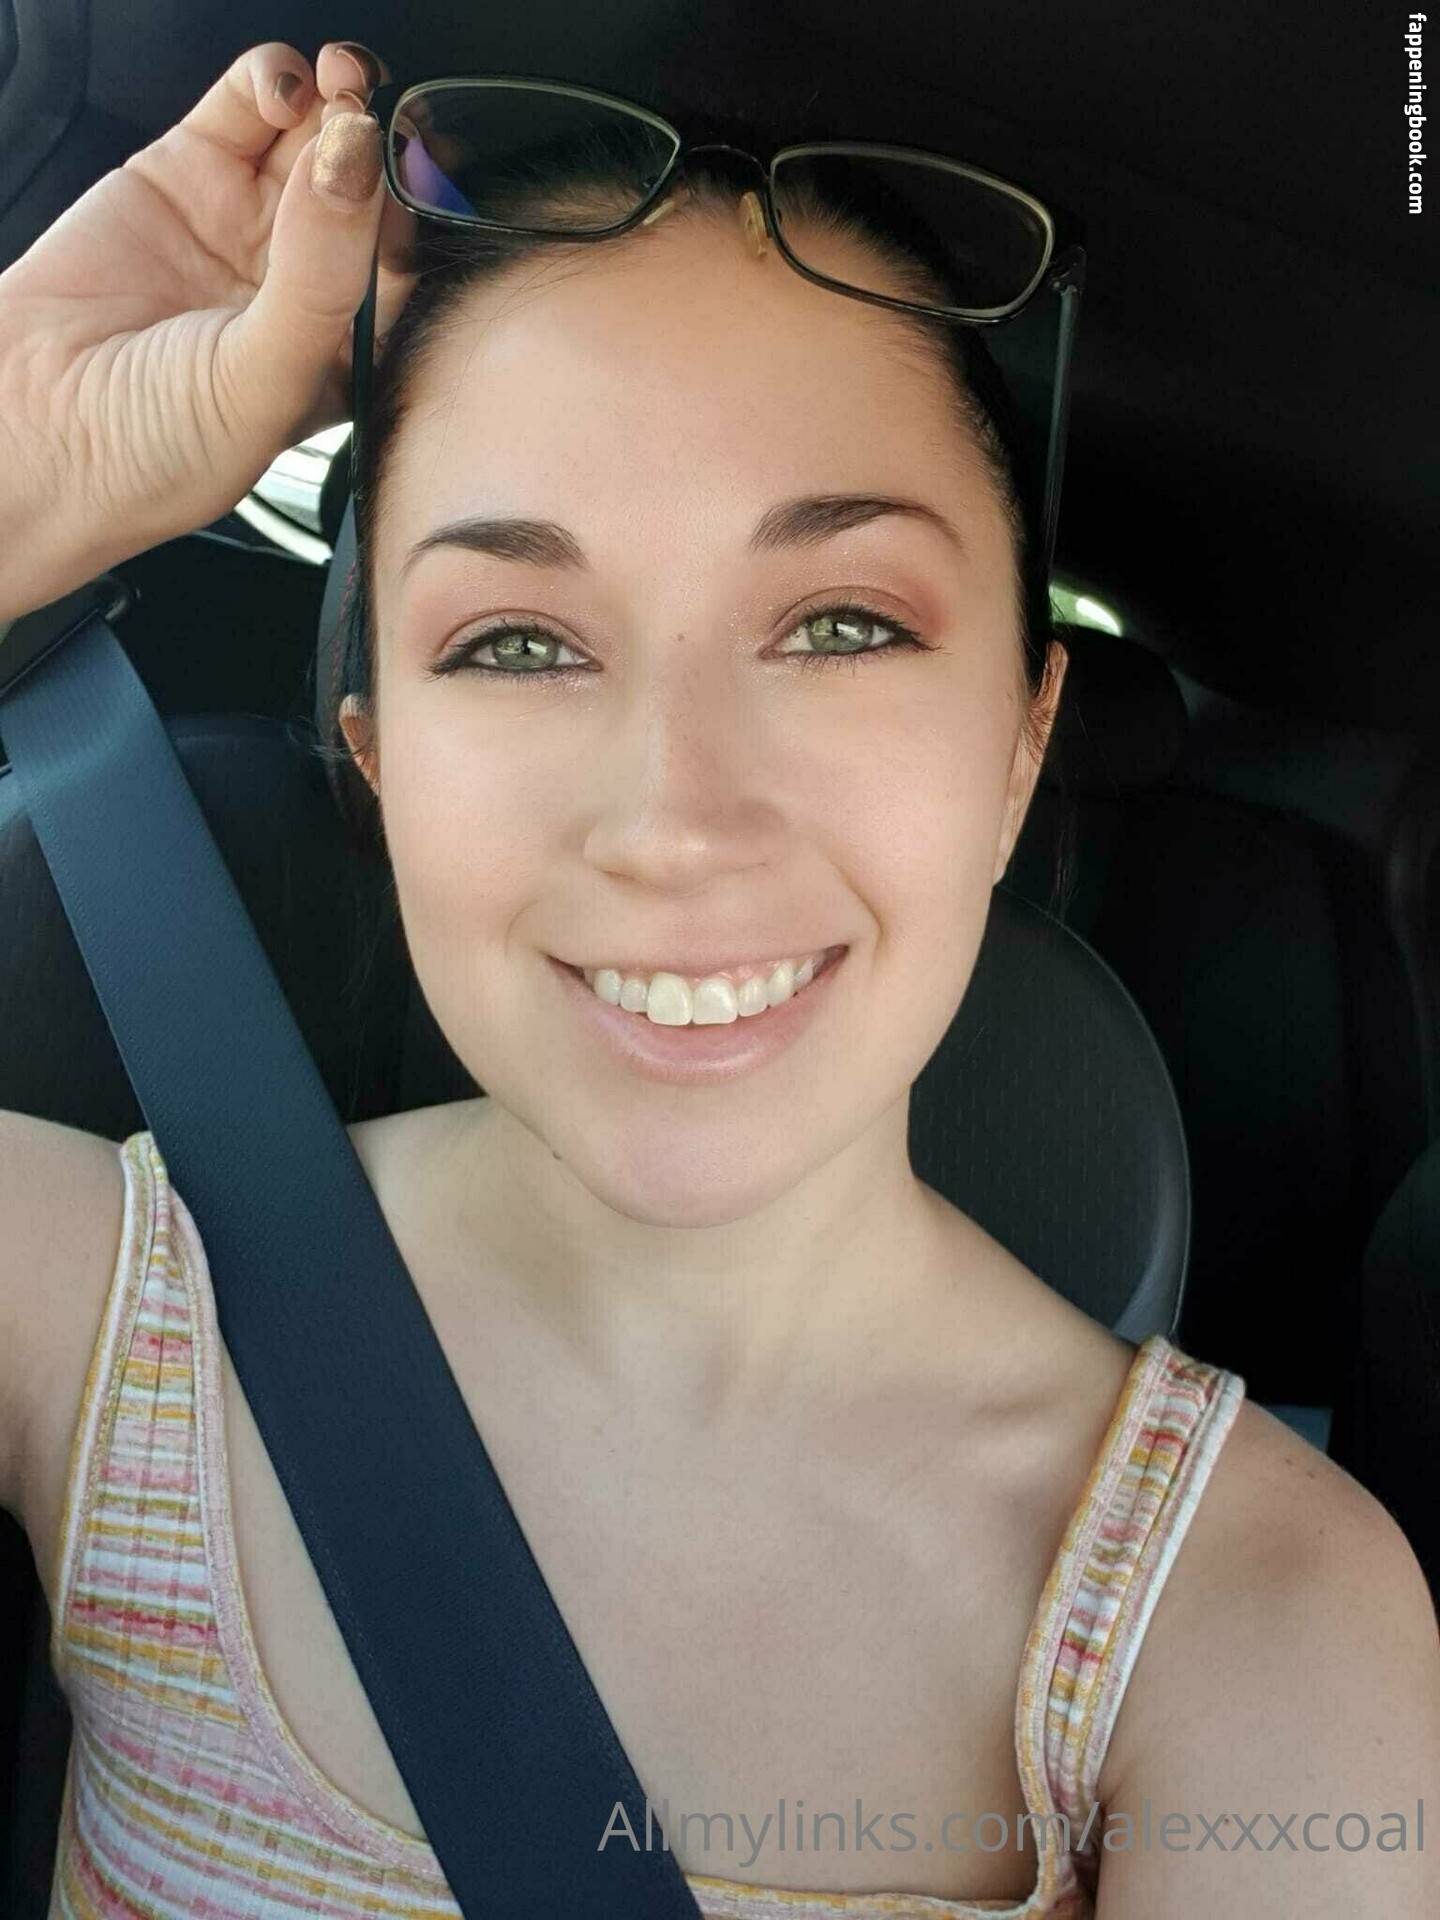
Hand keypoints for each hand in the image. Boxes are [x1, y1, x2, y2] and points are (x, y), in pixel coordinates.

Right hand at [0, 40, 416, 620]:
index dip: (420, 217)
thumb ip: (321, 273)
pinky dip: (273, 84)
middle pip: (369, 193)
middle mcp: (305, 286)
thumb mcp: (263, 376)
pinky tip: (283, 92)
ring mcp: (249, 226)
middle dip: (383, 147)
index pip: (409, 268)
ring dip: (339, 104)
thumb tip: (358, 162)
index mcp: (346, 352)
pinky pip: (247, 109)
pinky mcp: (189, 173)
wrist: (36, 434)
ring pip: (316, 141)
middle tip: (379, 121)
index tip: (426, 179)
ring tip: (340, 93)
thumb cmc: (156, 448)